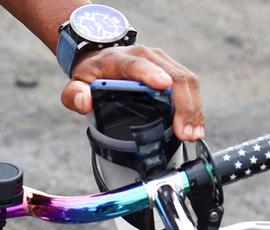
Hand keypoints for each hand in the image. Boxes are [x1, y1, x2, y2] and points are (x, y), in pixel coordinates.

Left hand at [61, 45, 203, 140]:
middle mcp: (147, 56)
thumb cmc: (92, 72)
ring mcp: (163, 61)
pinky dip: (194, 106)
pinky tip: (196, 126)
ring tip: (194, 134)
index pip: (138, 64)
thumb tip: (84, 102)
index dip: (150, 74)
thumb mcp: (76, 82)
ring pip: (186, 81)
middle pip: (173, 76)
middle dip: (183, 105)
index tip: (162, 85)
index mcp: (122, 59)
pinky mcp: (172, 69)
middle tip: (185, 132)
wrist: (102, 56)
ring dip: (193, 108)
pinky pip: (189, 86)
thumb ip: (74, 94)